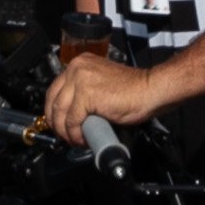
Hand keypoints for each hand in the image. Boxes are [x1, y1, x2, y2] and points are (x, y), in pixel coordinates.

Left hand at [44, 55, 159, 145]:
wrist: (150, 90)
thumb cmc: (133, 90)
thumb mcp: (100, 85)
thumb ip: (84, 92)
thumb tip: (71, 113)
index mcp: (80, 64)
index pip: (55, 89)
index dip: (54, 110)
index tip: (57, 123)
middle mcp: (77, 68)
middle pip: (53, 100)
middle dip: (55, 123)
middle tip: (63, 136)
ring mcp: (80, 80)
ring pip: (60, 112)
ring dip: (65, 131)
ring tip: (74, 140)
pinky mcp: (86, 94)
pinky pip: (72, 120)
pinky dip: (75, 133)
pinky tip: (82, 139)